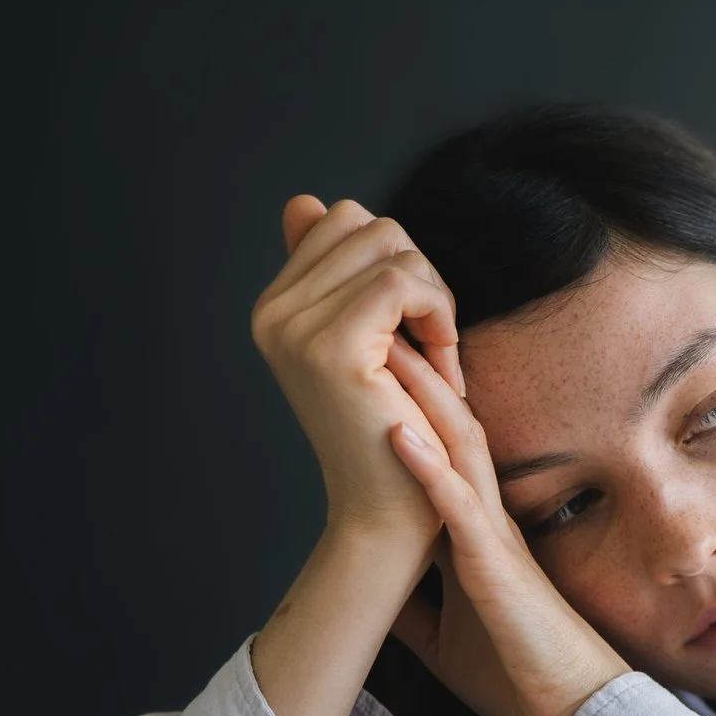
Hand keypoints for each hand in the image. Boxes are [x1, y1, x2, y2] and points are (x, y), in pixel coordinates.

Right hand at [249, 196, 464, 540]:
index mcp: (275, 307)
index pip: (342, 219)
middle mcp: (272, 313)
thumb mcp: (367, 341)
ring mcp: (294, 328)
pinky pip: (401, 281)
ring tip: (438, 360)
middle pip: (370, 223)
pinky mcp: (331, 348)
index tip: (411, 327)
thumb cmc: (393, 434)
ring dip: (435, 299)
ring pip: (391, 246)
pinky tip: (443, 365)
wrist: (387, 513)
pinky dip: (438, 315)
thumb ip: (337, 274)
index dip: (396, 263)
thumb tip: (303, 202)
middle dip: (420, 276)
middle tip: (433, 344)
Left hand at [378, 339, 631, 715]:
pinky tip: (397, 434)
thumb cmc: (523, 677)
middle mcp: (491, 524)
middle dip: (419, 377)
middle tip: (382, 326)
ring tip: (386, 349)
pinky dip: (427, 470)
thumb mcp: (448, 641)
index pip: (444, 458)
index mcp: (479, 537)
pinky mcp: (498, 569)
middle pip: (454, 431)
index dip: (414, 410)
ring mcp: (496, 541)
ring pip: (460, 451)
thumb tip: (380, 599)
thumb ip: (420, 611)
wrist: (575, 713)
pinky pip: (460, 510)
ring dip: (422, 400)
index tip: (377, 367)